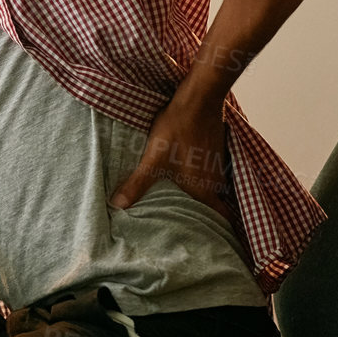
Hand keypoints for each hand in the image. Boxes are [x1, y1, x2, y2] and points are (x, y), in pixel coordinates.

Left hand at [109, 94, 228, 216]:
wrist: (198, 99)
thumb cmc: (177, 130)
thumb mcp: (153, 159)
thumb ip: (137, 184)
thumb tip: (117, 205)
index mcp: (205, 189)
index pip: (220, 217)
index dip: (217, 228)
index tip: (208, 236)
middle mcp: (216, 181)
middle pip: (215, 205)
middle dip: (203, 214)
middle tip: (189, 223)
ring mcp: (218, 165)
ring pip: (213, 188)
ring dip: (202, 195)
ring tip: (185, 203)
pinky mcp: (215, 151)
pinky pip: (210, 173)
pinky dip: (201, 178)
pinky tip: (187, 176)